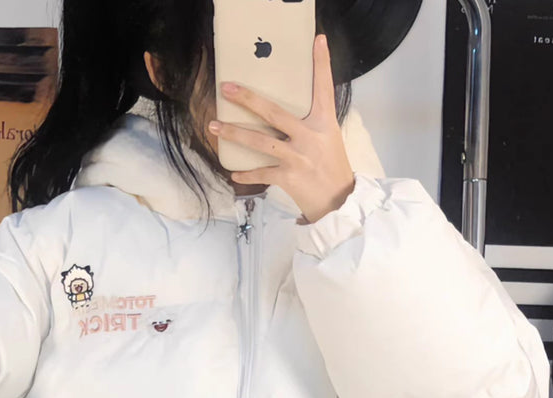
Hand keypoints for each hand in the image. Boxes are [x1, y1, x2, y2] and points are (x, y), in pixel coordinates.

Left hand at [208, 35, 354, 223]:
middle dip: (248, 99)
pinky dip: (247, 173)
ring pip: (260, 141)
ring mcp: (298, 157)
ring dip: (234, 133)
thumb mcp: (328, 138)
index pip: (323, 88)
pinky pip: (261, 172)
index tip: (317, 40)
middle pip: (274, 112)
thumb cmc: (331, 167)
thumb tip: (283, 110)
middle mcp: (310, 136)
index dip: (321, 63)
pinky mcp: (288, 177)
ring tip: (215, 126)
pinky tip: (234, 173)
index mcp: (324, 122)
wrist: (338, 202)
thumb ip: (311, 122)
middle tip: (227, 88)